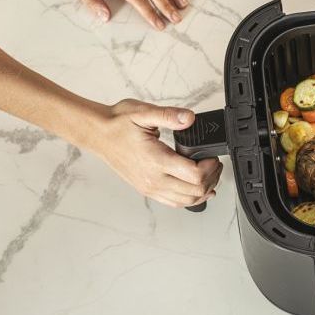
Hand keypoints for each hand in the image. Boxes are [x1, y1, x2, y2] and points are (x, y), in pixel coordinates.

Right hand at [90, 99, 222, 207]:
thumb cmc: (118, 124)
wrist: (98, 134)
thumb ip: (169, 115)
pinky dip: (190, 198)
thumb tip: (189, 118)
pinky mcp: (147, 189)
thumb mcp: (143, 112)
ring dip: (203, 190)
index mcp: (155, 161)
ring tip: (210, 175)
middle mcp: (153, 179)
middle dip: (212, 179)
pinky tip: (197, 189)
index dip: (210, 168)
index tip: (213, 156)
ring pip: (186, 201)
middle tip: (215, 164)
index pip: (194, 175)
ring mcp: (150, 187)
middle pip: (195, 191)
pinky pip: (174, 202)